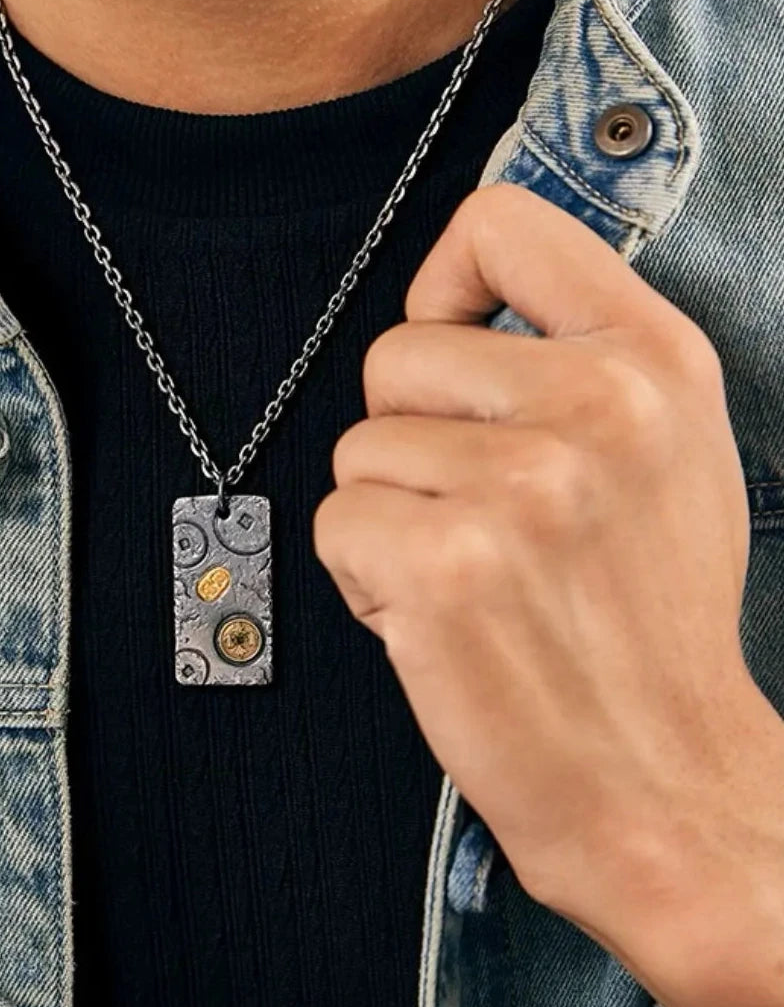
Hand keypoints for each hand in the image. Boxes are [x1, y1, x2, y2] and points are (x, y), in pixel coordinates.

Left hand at [314, 181, 756, 938]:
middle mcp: (596, 406)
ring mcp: (520, 487)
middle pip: (395, 356)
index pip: (499, 224)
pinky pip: (337, 524)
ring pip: (358, 450)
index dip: (445, 284)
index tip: (453, 344)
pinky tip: (438, 620)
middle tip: (478, 518)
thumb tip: (465, 294)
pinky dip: (364, 578)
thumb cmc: (647, 617)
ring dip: (392, 518)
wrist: (666, 781)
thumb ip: (583, 354)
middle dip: (410, 439)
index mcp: (653, 359)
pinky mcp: (445, 567)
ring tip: (473, 579)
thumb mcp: (670, 451)